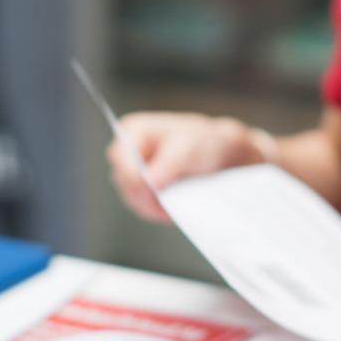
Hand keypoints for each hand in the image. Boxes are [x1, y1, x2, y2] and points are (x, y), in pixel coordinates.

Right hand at [108, 112, 268, 223]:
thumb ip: (168, 164)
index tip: (155, 190)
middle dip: (144, 195)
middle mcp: (127, 150)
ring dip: (150, 206)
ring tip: (173, 205)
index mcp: (133, 130)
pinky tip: (171, 208)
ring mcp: (132, 171)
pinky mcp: (141, 189)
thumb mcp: (188, 148)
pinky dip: (155, 210)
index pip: (120, 157)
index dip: (134, 177)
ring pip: (130, 197)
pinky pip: (140, 206)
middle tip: (167, 203)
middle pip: (123, 181)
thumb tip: (150, 182)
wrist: (219, 154)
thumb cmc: (203, 142)